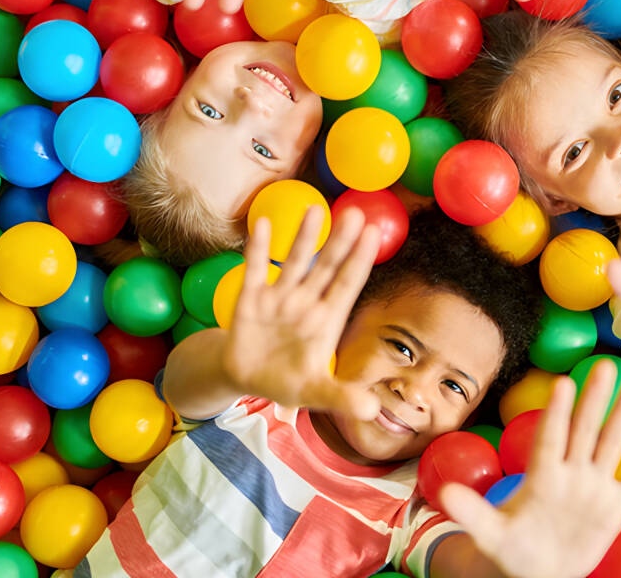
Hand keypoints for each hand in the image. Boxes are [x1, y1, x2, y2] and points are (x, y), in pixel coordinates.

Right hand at [224, 205, 380, 419]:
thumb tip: (369, 411)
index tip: (375, 234)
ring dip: (304, 238)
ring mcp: (279, 298)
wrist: (246, 378)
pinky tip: (262, 223)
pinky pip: (254, 270)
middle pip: (326, 267)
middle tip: (357, 212)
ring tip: (316, 209)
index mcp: (326, 321)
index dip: (360, 261)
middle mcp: (306, 303)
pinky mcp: (250, 300)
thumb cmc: (289, 381)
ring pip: (294, 262)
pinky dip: (258, 250)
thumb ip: (341, 398)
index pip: (347, 285)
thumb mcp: (316, 393)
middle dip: (340, 241)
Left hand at [439, 361, 620, 577]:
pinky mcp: (614, 505)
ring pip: (613, 442)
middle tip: (606, 364)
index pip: (551, 437)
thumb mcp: (489, 533)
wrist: (538, 572)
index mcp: (542, 475)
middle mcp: (571, 472)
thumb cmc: (511, 550)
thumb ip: (472, 512)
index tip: (564, 383)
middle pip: (585, 429)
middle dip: (596, 399)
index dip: (557, 412)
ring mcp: (594, 485)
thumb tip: (443, 493)